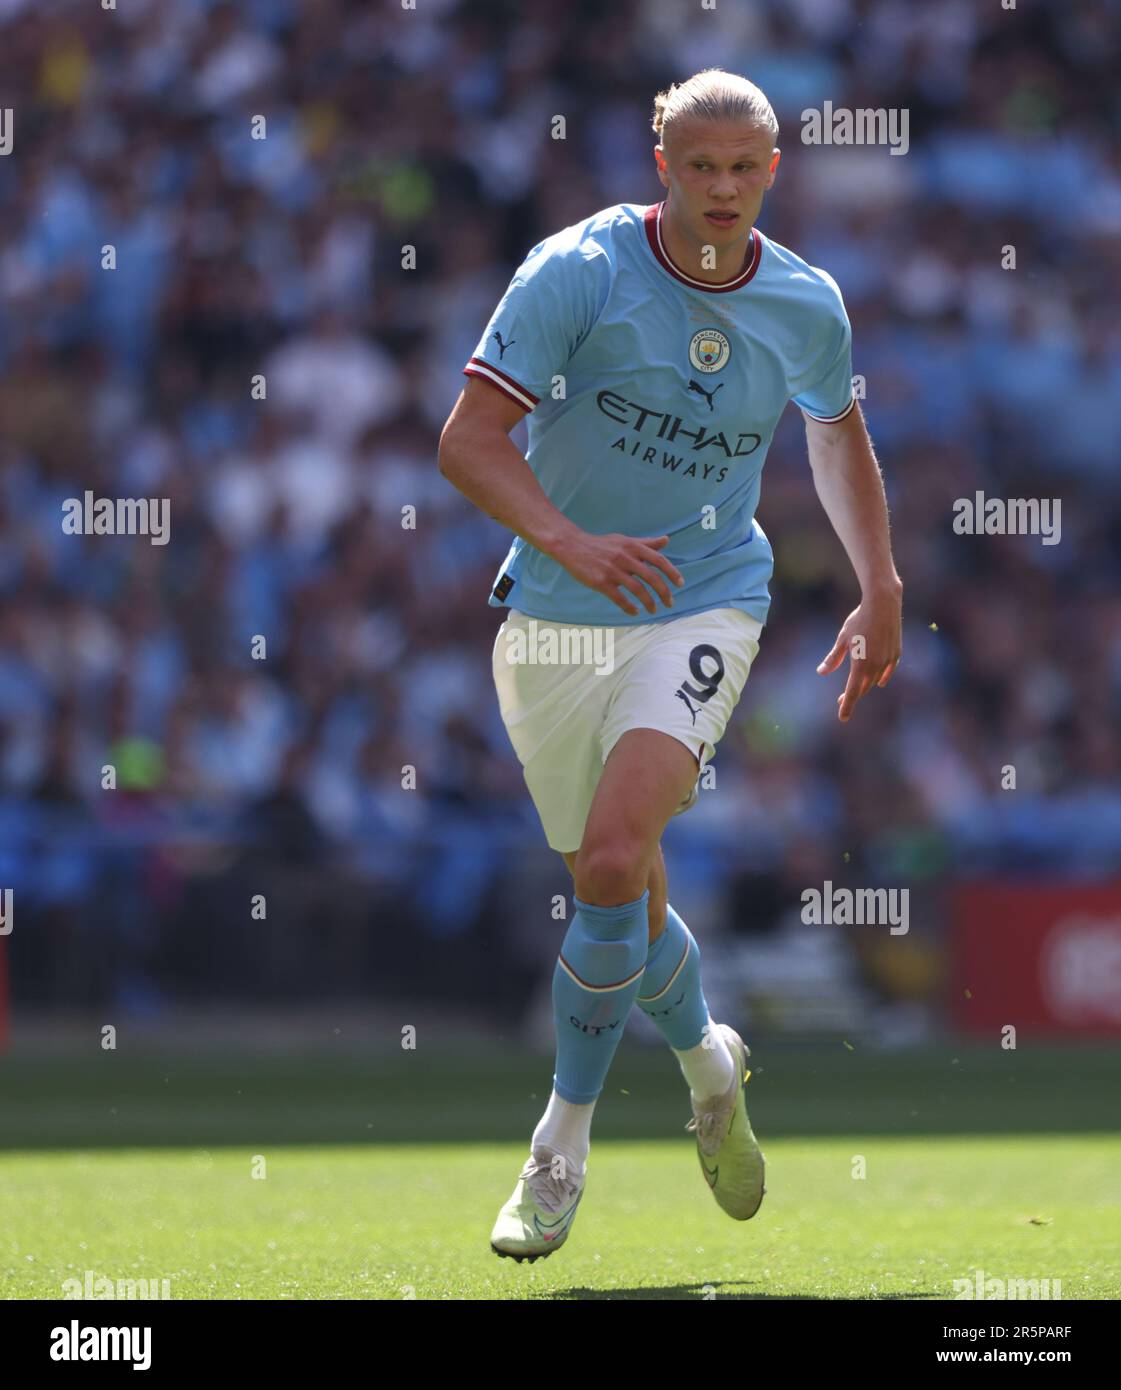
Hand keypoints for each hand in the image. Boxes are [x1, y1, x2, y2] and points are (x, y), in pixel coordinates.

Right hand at [555, 532, 684, 615]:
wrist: (572, 546)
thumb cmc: (601, 544)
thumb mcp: (624, 540)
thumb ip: (646, 542)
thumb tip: (667, 540)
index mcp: (633, 547)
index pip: (659, 560)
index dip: (672, 573)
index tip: (680, 584)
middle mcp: (625, 558)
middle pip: (652, 578)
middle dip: (664, 593)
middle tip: (670, 603)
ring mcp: (613, 570)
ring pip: (638, 590)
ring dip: (649, 603)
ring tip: (654, 610)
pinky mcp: (601, 582)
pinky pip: (620, 599)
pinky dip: (630, 608)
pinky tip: (635, 612)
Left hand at [816, 587, 901, 722]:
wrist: (884, 604)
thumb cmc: (859, 620)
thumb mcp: (842, 639)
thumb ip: (833, 658)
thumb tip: (822, 672)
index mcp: (860, 664)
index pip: (852, 692)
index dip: (847, 706)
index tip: (842, 718)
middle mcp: (876, 665)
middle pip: (863, 688)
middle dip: (852, 696)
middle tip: (841, 700)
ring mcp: (888, 660)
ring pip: (875, 680)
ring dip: (865, 686)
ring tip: (856, 688)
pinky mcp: (896, 654)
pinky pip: (887, 671)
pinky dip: (881, 678)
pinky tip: (878, 682)